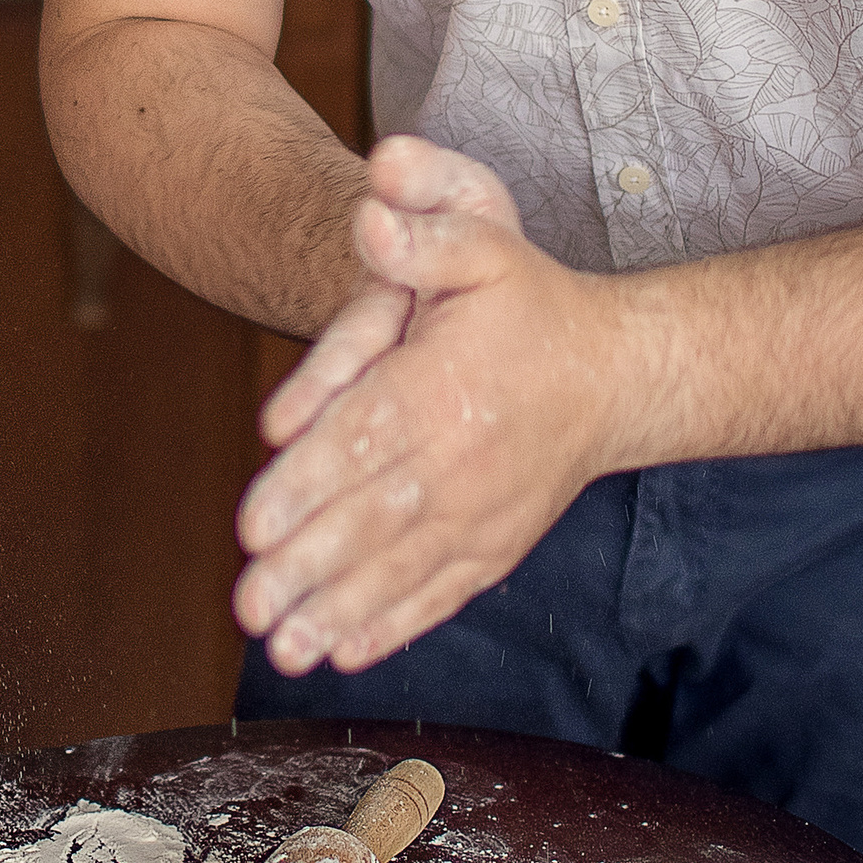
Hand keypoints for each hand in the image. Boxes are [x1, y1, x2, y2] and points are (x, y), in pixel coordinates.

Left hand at [233, 136, 621, 674]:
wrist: (613, 375)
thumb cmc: (530, 303)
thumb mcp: (482, 240)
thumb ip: (424, 227)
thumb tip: (372, 208)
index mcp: (444, 386)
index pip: (364, 437)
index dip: (306, 483)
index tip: (253, 525)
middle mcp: (460, 459)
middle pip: (371, 518)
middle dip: (305, 566)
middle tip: (249, 603)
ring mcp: (480, 513)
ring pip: (400, 569)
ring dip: (337, 612)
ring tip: (282, 648)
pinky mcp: (492, 547)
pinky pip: (439, 594)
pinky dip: (392, 627)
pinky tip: (345, 654)